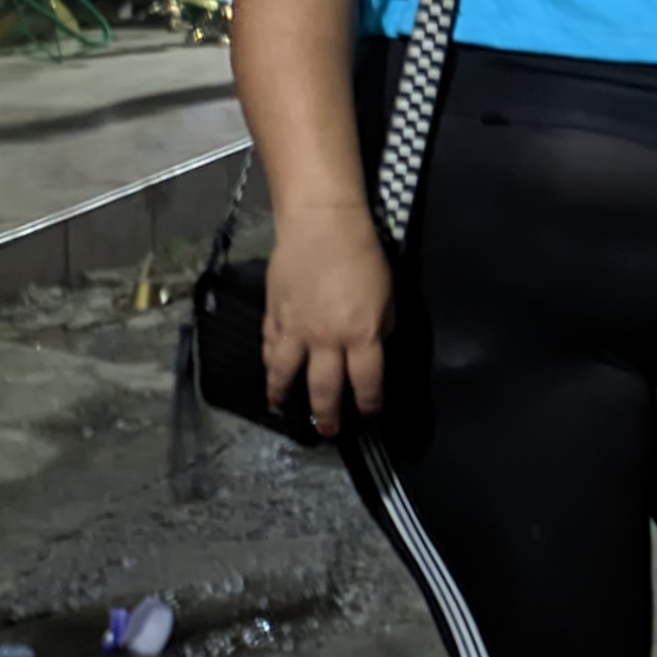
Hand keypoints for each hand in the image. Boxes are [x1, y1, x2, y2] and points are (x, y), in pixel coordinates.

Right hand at [261, 202, 394, 434]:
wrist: (322, 226)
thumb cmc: (363, 255)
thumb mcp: (388, 295)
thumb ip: (381, 328)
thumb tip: (373, 347)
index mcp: (362, 336)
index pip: (366, 382)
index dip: (368, 403)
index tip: (368, 414)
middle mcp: (326, 340)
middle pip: (324, 389)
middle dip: (327, 414)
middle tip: (326, 430)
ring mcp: (296, 329)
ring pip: (285, 374)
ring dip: (282, 394)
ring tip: (280, 408)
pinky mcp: (274, 314)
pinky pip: (269, 347)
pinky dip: (268, 363)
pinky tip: (269, 371)